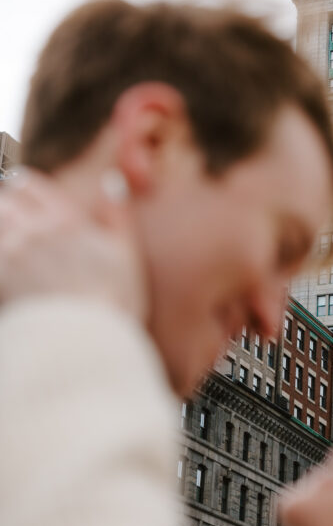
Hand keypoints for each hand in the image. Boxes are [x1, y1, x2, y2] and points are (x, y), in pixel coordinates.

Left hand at [0, 168, 147, 321]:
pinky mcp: (1, 279)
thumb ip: (117, 213)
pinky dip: (2, 251)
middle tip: (16, 217)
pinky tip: (10, 265)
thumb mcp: (127, 254)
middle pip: (4, 199)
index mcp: (66, 219)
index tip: (26, 195)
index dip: (25, 187)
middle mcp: (33, 231)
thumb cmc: (114, 302)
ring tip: (15, 243)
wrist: (87, 345)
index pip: (28, 183)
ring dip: (3, 226)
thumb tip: (111, 180)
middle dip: (8, 204)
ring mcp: (11, 255)